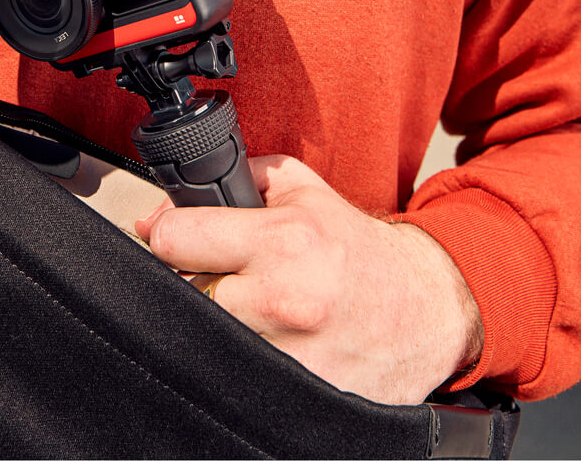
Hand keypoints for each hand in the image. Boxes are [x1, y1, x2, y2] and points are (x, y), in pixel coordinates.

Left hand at [135, 155, 483, 405]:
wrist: (424, 307)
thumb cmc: (352, 246)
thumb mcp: (298, 189)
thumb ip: (229, 180)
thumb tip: (156, 216)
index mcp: (283, 239)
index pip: (173, 240)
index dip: (165, 234)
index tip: (176, 240)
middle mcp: (285, 300)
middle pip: (181, 295)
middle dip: (189, 281)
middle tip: (217, 276)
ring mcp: (293, 359)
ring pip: (204, 341)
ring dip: (213, 324)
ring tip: (245, 309)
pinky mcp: (303, 399)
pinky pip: (237, 379)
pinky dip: (239, 361)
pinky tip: (266, 341)